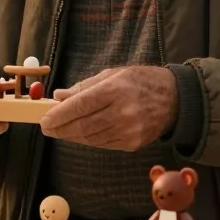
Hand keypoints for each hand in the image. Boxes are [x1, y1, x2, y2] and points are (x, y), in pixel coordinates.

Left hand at [40, 66, 177, 150]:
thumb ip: (84, 87)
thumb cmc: (141, 81)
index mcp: (116, 89)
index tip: (44, 119)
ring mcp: (129, 131)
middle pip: (82, 125)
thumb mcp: (113, 74)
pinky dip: (88, 140)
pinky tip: (79, 134)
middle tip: (47, 128)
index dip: (59, 115)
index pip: (80, 106)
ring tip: (60, 130)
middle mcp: (122, 112)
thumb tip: (59, 96)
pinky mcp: (132, 144)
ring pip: (90, 138)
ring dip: (72, 135)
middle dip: (60, 128)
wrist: (175, 99)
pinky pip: (103, 144)